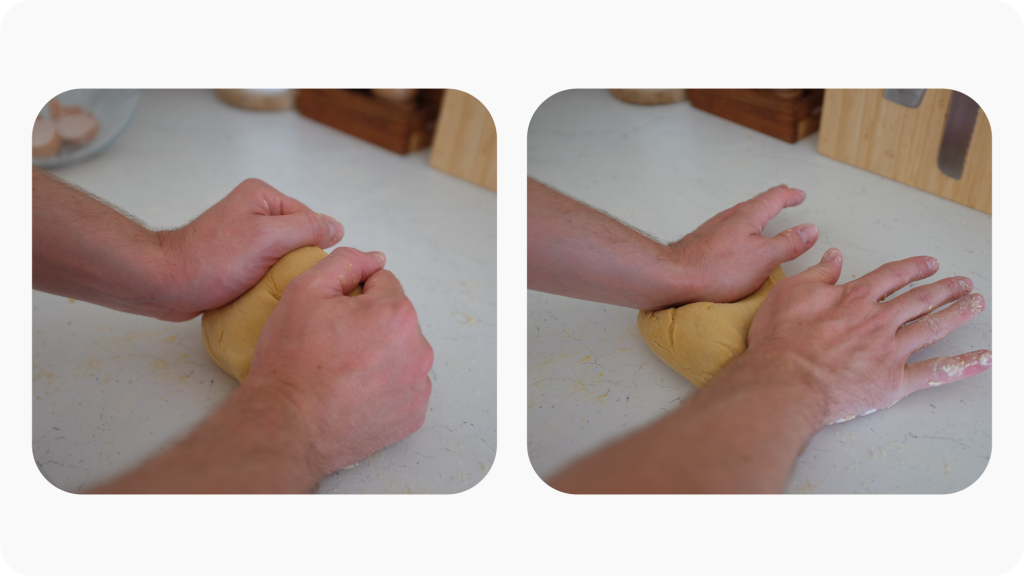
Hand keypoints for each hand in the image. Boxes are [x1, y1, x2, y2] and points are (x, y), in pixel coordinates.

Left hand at [158, 178, 343, 319]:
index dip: (313, 247)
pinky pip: (268, 269)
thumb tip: (338, 228)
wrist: (166, 284)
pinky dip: (270, 282)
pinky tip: (264, 294)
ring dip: (284, 275)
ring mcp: (245, 235)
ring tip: (274, 290)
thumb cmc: (212, 260)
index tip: (302, 270)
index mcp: (263, 195)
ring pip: (284, 257)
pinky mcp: (237, 258)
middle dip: (298, 262)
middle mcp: (254, 211)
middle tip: (287, 282)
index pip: (311, 221)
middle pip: (299, 239)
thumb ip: (306, 229)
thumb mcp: (267, 238)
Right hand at [243, 247, 433, 475]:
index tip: (331, 316)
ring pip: (400, 353)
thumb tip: (374, 257)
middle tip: (332, 346)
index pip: (382, 283)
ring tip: (342, 372)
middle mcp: (418, 348)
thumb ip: (344, 262)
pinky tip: (355, 393)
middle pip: (395, 319)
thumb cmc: (292, 361)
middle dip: (369, 325)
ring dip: (379, 355)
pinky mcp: (413, 415)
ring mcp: (418, 385)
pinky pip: (403, 387)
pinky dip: (384, 387)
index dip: (352, 294)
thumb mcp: (304, 291)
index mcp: (397, 313)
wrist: (286, 424)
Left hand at [661, 184, 818, 305]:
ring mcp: (713, 231)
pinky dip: (741, 231)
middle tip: (784, 198)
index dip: (789, 196)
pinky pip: (728, 232)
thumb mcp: (764, 257)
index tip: (800, 194)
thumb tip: (810, 229)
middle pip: (755, 205)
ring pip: (740, 218)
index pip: (773, 199)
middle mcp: (728, 218)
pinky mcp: (702, 245)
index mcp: (747, 216)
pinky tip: (736, 243)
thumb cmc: (716, 269)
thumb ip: (788, 243)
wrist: (673, 278)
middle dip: (772, 202)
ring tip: (764, 218)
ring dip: (755, 216)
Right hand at [747, 248, 990, 425]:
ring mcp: (890, 350)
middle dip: (945, 288)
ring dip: (958, 313)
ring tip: (974, 304)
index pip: (892, 276)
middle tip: (962, 284)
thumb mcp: (789, 293)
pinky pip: (935, 372)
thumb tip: (832, 258)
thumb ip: (817, 274)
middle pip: (921, 299)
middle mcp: (879, 320)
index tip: (928, 264)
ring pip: (933, 327)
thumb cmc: (781, 341)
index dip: (913, 268)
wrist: (785, 381)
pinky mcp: (894, 381)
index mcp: (855, 298)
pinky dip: (962, 366)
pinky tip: (983, 359)